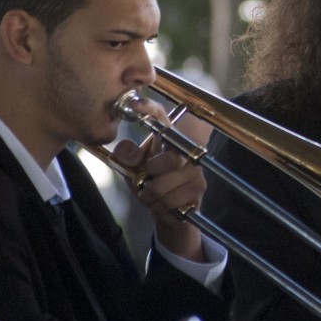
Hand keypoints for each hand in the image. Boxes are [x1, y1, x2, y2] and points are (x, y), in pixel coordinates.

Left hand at [111, 97, 205, 262]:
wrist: (173, 214)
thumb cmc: (154, 185)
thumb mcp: (135, 170)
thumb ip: (128, 159)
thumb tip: (122, 147)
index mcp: (168, 138)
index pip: (160, 116)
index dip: (148, 108)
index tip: (135, 106)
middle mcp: (187, 150)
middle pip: (170, 159)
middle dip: (151, 175)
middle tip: (145, 182)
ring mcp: (195, 170)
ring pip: (165, 185)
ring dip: (151, 196)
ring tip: (152, 196)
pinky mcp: (198, 189)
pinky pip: (171, 201)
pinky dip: (159, 207)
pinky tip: (162, 204)